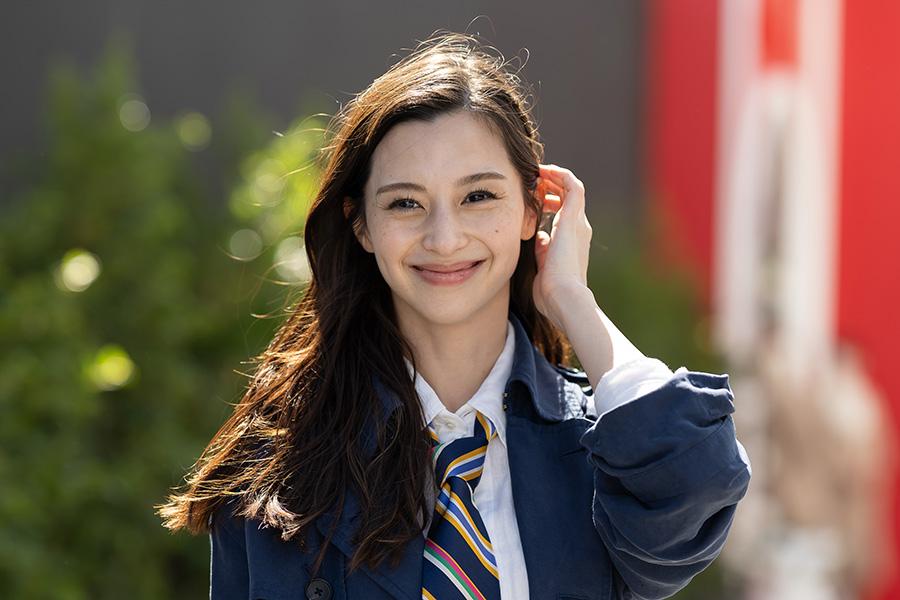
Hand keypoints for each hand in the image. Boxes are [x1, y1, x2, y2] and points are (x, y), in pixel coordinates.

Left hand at [532, 164, 593, 336]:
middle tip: (534, 180)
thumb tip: (538, 238)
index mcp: (571, 242)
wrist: (562, 296)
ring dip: (556, 177)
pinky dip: (561, 175)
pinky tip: (545, 170)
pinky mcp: (573, 218)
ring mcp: (577, 223)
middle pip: (568, 198)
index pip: (564, 213)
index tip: (534, 197)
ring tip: (539, 171)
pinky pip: (573, 186)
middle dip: (552, 186)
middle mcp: (578, 230)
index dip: (550, 201)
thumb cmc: (550, 292)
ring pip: (572, 189)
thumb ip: (542, 250)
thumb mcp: (543, 266)